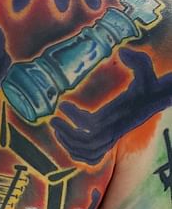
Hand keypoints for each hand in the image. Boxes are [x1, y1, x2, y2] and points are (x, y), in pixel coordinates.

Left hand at [51, 49, 171, 164]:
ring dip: (69, 144)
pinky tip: (67, 141)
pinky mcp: (109, 140)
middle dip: (67, 134)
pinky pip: (92, 157)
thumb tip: (123, 51)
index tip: (62, 105)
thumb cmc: (148, 83)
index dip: (75, 116)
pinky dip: (78, 155)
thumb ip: (137, 60)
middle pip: (87, 142)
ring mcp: (111, 137)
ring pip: (87, 152)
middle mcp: (114, 130)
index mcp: (118, 116)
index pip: (92, 124)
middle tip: (53, 121)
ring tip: (56, 129)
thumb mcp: (145, 68)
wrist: (155, 99)